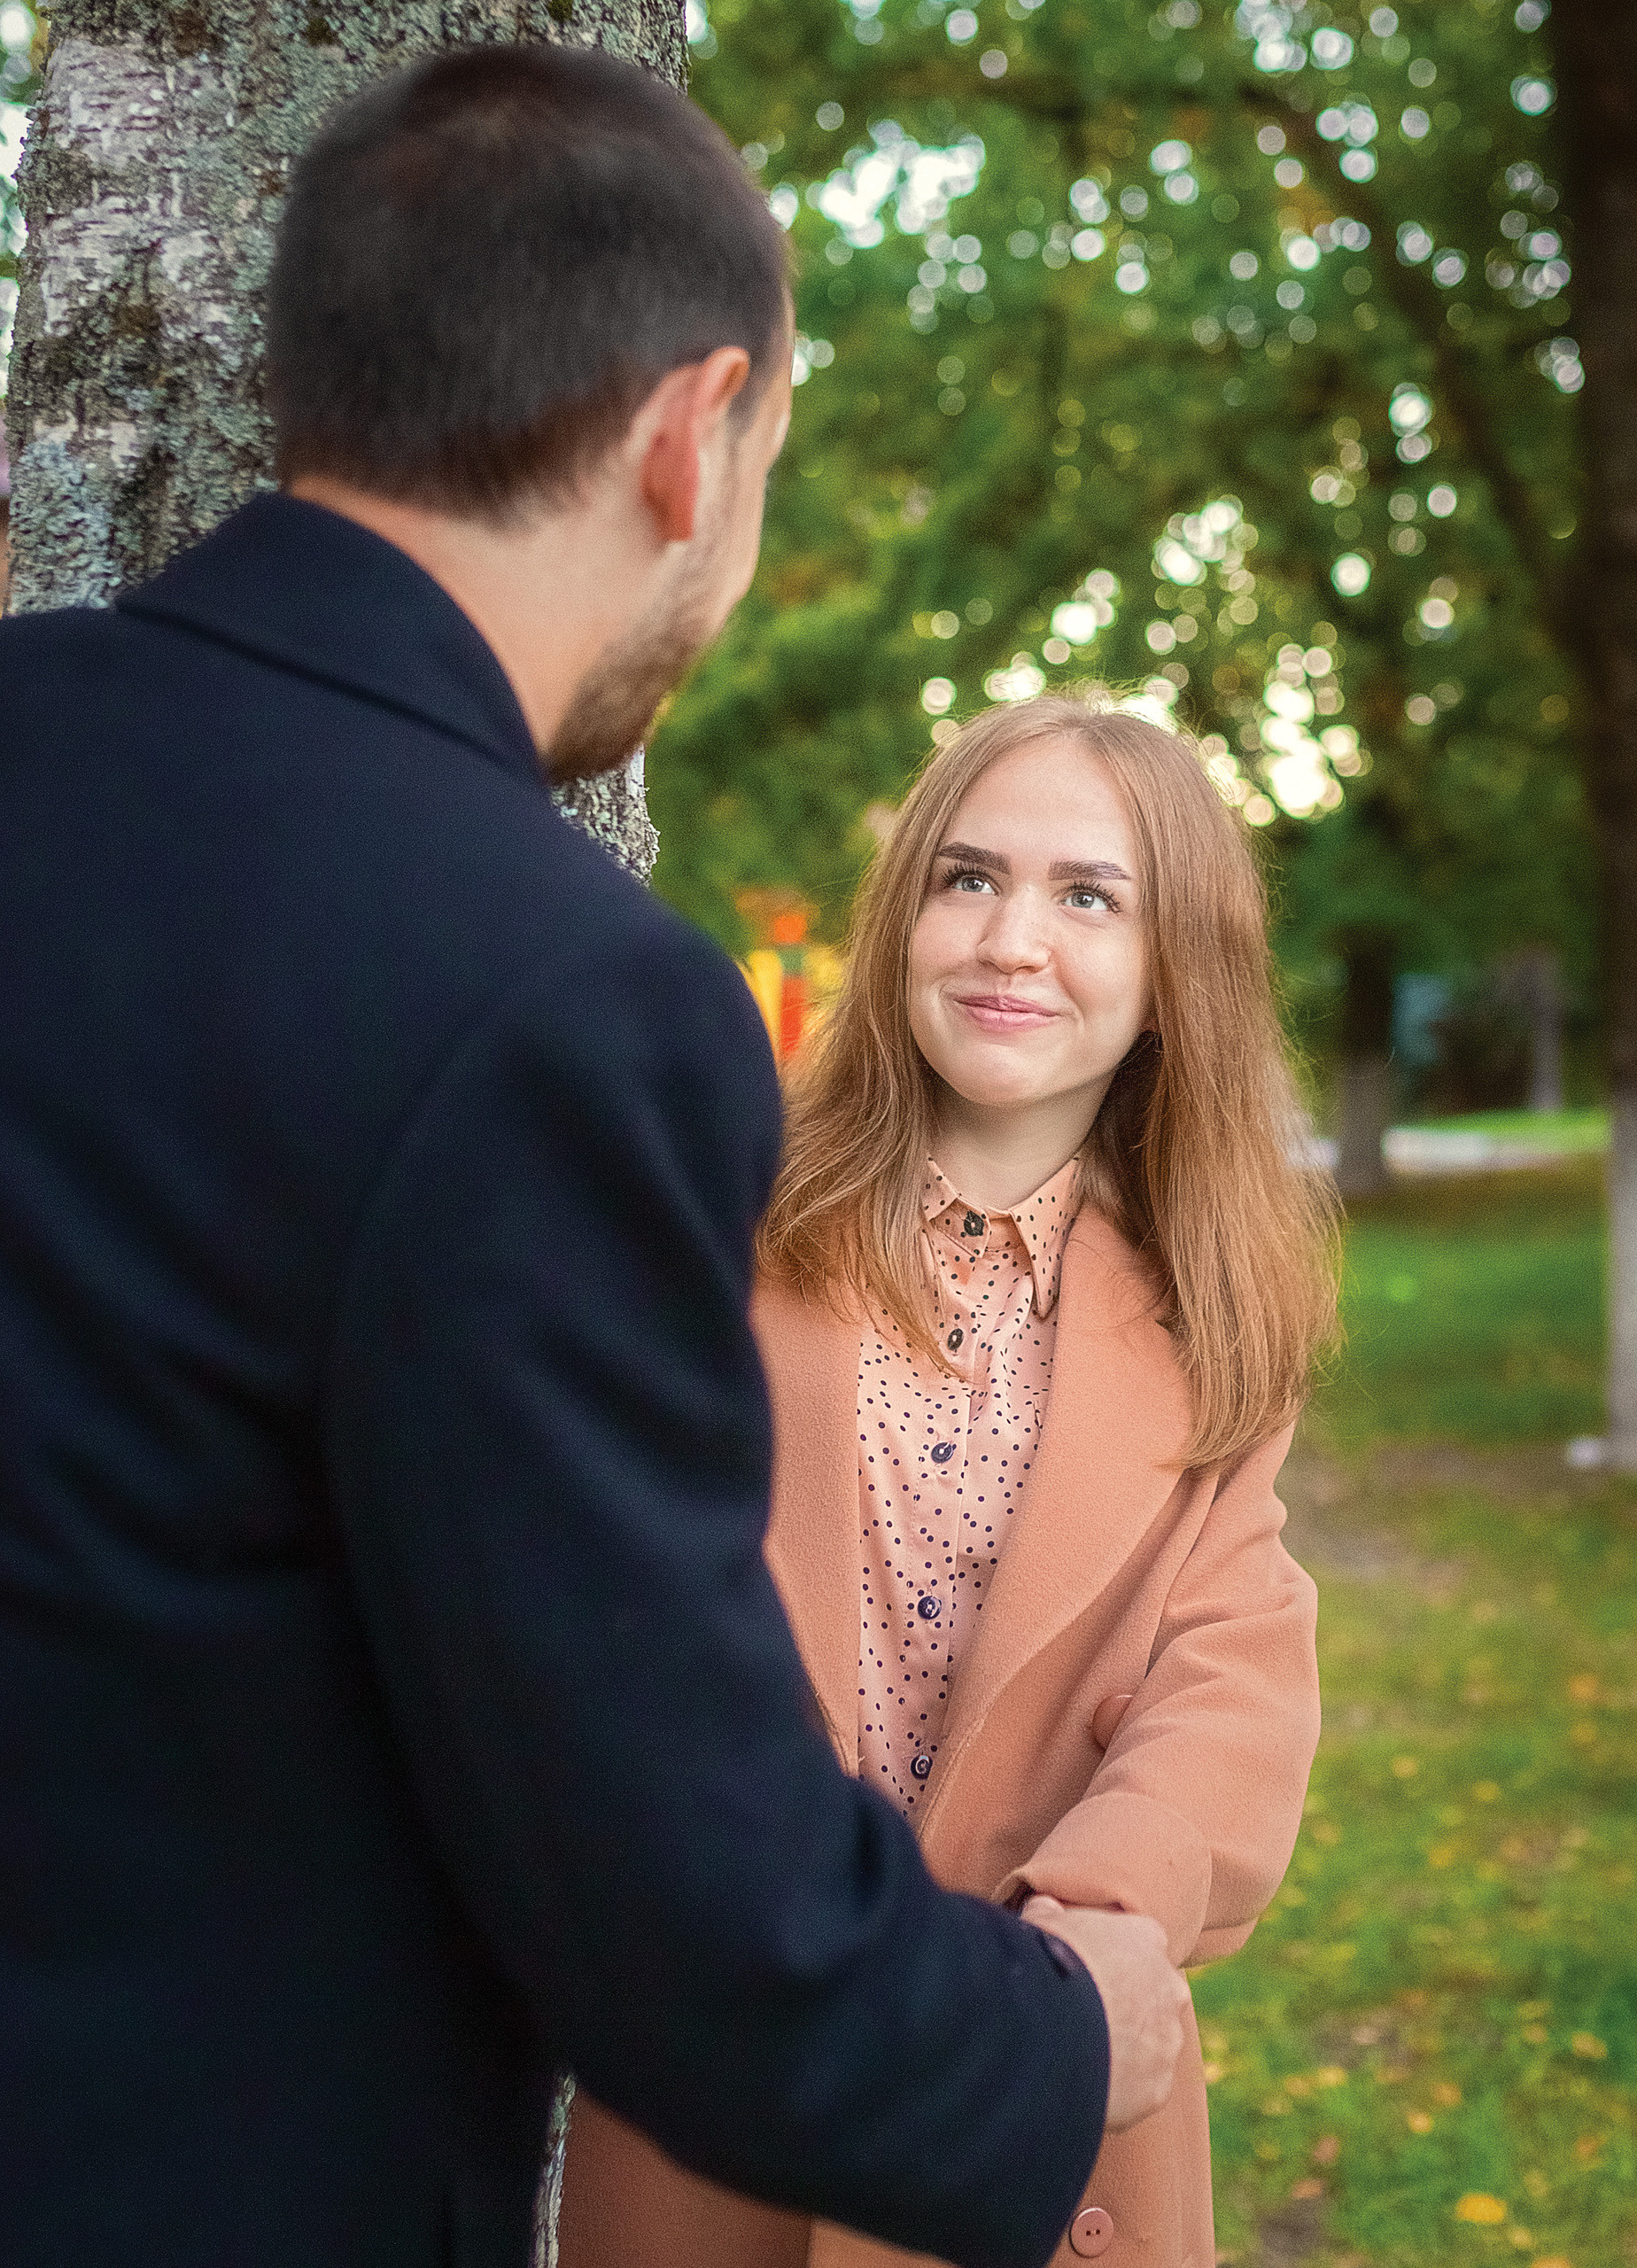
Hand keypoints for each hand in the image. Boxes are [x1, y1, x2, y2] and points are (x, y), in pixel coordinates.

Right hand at [1021, 1897, 1189, 2133]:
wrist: (1054, 2025)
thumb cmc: (1046, 1963)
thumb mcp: (1040, 1924)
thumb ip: (1049, 1914)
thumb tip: (1042, 1905)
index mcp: (1146, 1938)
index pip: (1142, 1942)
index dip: (1114, 1956)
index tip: (1091, 1967)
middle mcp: (1170, 1988)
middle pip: (1154, 1996)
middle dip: (1129, 2006)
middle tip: (1087, 2016)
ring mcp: (1167, 2040)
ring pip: (1152, 2047)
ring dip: (1126, 2051)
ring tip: (1080, 2056)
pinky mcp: (1158, 2087)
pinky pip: (1140, 2090)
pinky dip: (1118, 2090)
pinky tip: (1084, 2086)